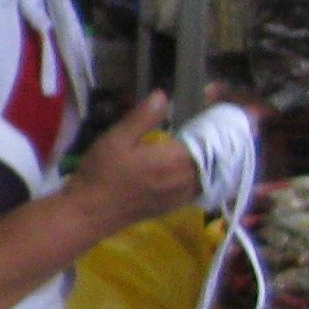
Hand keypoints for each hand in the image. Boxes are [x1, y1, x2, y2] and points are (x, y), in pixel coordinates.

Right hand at [67, 93, 204, 231]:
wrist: (89, 213)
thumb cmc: (102, 173)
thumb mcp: (116, 139)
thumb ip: (143, 117)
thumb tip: (163, 95)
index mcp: (176, 159)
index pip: (209, 139)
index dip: (214, 126)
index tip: (219, 114)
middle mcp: (186, 179)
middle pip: (213, 158)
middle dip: (215, 143)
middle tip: (212, 128)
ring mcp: (182, 195)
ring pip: (208, 174)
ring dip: (210, 161)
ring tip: (207, 146)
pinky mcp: (175, 206)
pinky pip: (199, 188)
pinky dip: (201, 177)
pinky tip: (191, 169)